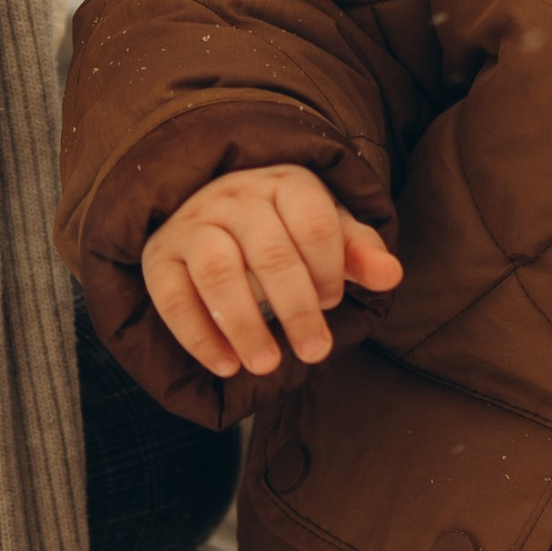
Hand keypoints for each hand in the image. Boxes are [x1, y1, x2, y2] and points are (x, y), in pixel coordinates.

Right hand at [142, 162, 402, 379]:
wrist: (204, 204)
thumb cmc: (280, 225)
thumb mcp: (325, 229)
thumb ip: (357, 252)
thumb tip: (391, 276)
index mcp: (283, 184)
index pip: (312, 221)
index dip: (329, 268)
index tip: (333, 302)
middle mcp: (234, 197)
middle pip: (269, 251)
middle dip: (296, 308)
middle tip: (316, 352)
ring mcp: (193, 224)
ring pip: (216, 270)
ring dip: (244, 323)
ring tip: (267, 365)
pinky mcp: (160, 256)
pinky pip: (171, 296)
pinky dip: (197, 336)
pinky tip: (226, 366)